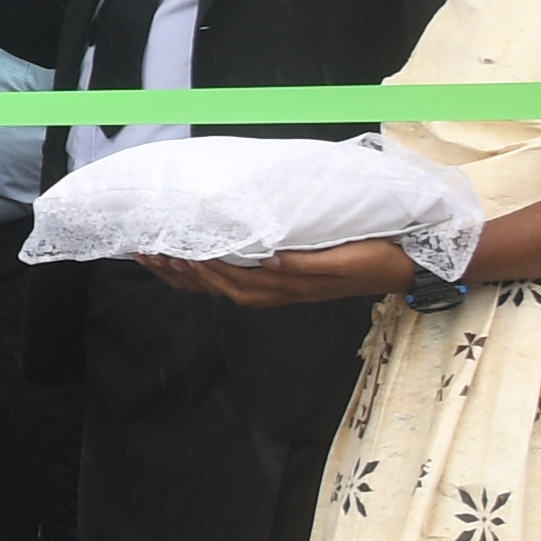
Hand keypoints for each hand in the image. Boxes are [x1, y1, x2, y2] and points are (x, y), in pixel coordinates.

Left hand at [142, 239, 410, 307]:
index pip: (227, 278)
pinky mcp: (278, 282)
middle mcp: (271, 292)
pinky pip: (231, 281)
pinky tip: (189, 263)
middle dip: (177, 270)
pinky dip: (205, 273)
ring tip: (152, 256)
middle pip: (214, 285)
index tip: (166, 249)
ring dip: (184, 273)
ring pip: (218, 286)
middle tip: (143, 249)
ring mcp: (273, 290)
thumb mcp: (342, 260)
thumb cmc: (371, 258)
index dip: (194, 266)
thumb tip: (267, 261)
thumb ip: (304, 264)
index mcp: (282, 286)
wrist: (397, 268)